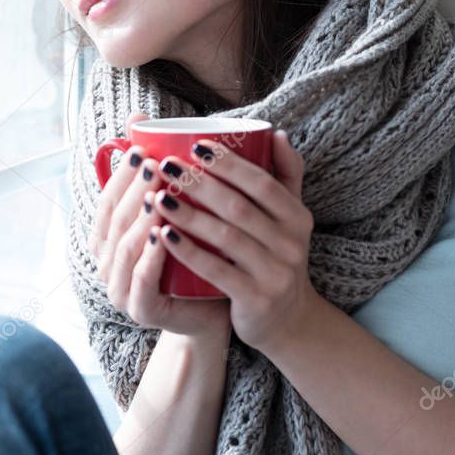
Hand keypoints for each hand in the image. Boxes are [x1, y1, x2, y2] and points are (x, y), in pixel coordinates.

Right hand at [89, 112, 231, 340]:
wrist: (217, 308)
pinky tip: (162, 235)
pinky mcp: (141, 310)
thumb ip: (163, 170)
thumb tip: (141, 115)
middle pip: (114, 220)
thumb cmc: (198, 253)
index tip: (140, 146)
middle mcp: (109, 262)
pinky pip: (141, 280)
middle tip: (154, 163)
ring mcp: (122, 288)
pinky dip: (150, 257)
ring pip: (125, 247)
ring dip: (140, 218)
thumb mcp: (180, 207)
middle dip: (131, 190)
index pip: (109, 198)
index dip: (120, 173)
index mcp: (112, 238)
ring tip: (158, 192)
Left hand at [147, 131, 319, 355]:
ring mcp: (275, 273)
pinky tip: (163, 235)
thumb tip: (278, 134)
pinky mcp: (255, 299)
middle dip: (201, 184)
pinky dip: (189, 251)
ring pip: (226, 237)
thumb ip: (286, 176)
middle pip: (240, 207)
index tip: (196, 145)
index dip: (230, 163)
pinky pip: (217, 271)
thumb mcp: (290, 220)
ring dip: (189, 215)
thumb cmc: (277, 259)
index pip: (263, 183)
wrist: (287, 321)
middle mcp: (291, 243)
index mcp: (297, 217)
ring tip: (157, 197)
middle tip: (167, 166)